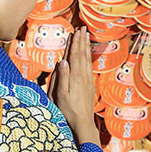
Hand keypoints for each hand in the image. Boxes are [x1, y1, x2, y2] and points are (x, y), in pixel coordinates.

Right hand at [48, 26, 100, 146]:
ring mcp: (88, 80)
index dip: (75, 42)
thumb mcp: (60, 94)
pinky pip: (89, 66)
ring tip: (86, 36)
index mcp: (75, 76)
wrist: (83, 122)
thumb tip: (62, 61)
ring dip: (86, 46)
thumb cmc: (68, 110)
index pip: (75, 55)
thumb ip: (62, 77)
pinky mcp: (90, 84)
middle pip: (83, 54)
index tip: (75, 31)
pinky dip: (88, 56)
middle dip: (82, 41)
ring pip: (87, 59)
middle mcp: (84, 76)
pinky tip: (87, 54)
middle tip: (82, 29)